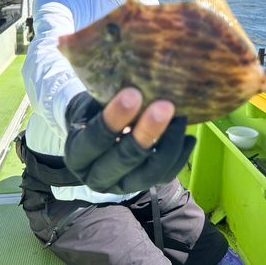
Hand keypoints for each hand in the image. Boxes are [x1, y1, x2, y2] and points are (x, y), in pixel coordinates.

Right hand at [64, 89, 195, 193]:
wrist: (95, 132)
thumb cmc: (94, 110)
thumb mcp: (92, 103)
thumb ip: (108, 98)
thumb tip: (138, 78)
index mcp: (77, 154)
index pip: (95, 139)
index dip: (114, 118)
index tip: (133, 94)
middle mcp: (96, 176)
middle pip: (124, 158)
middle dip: (147, 132)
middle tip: (166, 106)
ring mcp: (121, 185)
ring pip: (149, 172)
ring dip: (169, 144)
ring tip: (181, 118)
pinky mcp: (143, 186)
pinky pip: (165, 175)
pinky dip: (179, 155)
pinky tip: (188, 136)